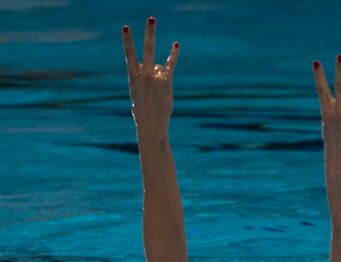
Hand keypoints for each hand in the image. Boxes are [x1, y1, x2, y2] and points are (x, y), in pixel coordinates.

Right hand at [122, 17, 178, 135]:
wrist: (151, 125)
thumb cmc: (142, 114)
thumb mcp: (137, 96)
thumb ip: (144, 81)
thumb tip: (157, 70)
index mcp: (133, 78)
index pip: (129, 56)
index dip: (127, 41)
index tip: (126, 27)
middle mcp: (144, 75)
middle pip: (146, 50)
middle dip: (149, 34)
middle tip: (151, 18)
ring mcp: (156, 78)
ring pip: (158, 65)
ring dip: (157, 76)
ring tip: (155, 92)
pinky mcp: (166, 82)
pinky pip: (170, 65)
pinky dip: (173, 55)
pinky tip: (176, 45)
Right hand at [313, 54, 340, 174]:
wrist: (340, 164)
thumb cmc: (337, 147)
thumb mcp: (335, 127)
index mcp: (326, 114)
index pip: (321, 90)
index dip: (319, 75)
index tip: (316, 61)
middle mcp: (336, 113)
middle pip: (337, 87)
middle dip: (339, 71)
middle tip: (340, 55)